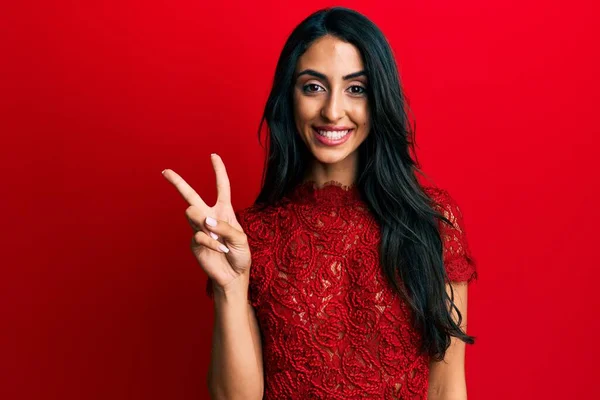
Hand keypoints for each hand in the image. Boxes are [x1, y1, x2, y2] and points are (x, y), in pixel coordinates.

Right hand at [162, 154, 251, 290]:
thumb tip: (206, 220)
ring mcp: (200, 229)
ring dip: (204, 221)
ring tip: (216, 234)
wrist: (233, 275)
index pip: (222, 187)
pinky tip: (220, 249)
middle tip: (166, 171)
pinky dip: (212, 242)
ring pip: (192, 213)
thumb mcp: (241, 240)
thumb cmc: (240, 255)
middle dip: (178, 183)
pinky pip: (199, 235)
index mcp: (224, 211)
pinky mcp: (194, 242)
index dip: (219, 171)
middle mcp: (210, 216)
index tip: (213, 156)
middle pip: (191, 195)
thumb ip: (226, 228)